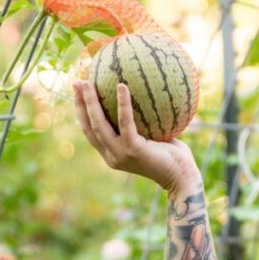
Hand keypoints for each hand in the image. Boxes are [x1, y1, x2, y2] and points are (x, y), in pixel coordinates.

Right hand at [73, 81, 200, 192]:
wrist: (182, 177)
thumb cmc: (172, 156)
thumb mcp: (153, 137)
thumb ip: (142, 122)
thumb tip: (143, 92)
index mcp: (112, 153)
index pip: (91, 132)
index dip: (81, 112)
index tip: (78, 93)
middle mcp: (112, 156)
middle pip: (89, 127)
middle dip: (80, 105)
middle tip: (76, 83)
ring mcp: (120, 154)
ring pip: (99, 125)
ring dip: (91, 103)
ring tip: (88, 82)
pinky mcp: (133, 150)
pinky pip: (125, 122)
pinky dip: (122, 104)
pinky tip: (122, 86)